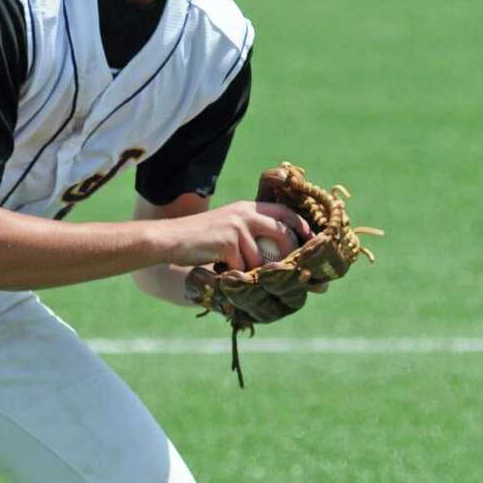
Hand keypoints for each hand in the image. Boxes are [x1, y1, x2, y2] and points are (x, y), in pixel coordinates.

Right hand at [163, 200, 311, 271]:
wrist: (170, 239)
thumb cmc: (200, 239)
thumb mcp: (229, 227)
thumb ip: (252, 235)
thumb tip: (280, 255)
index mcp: (248, 207)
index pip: (285, 213)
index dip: (301, 227)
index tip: (312, 241)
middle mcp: (246, 213)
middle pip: (283, 233)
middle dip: (290, 254)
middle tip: (291, 270)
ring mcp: (237, 227)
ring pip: (261, 259)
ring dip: (251, 271)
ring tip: (234, 270)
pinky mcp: (227, 242)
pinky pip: (243, 267)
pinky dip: (235, 275)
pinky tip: (221, 271)